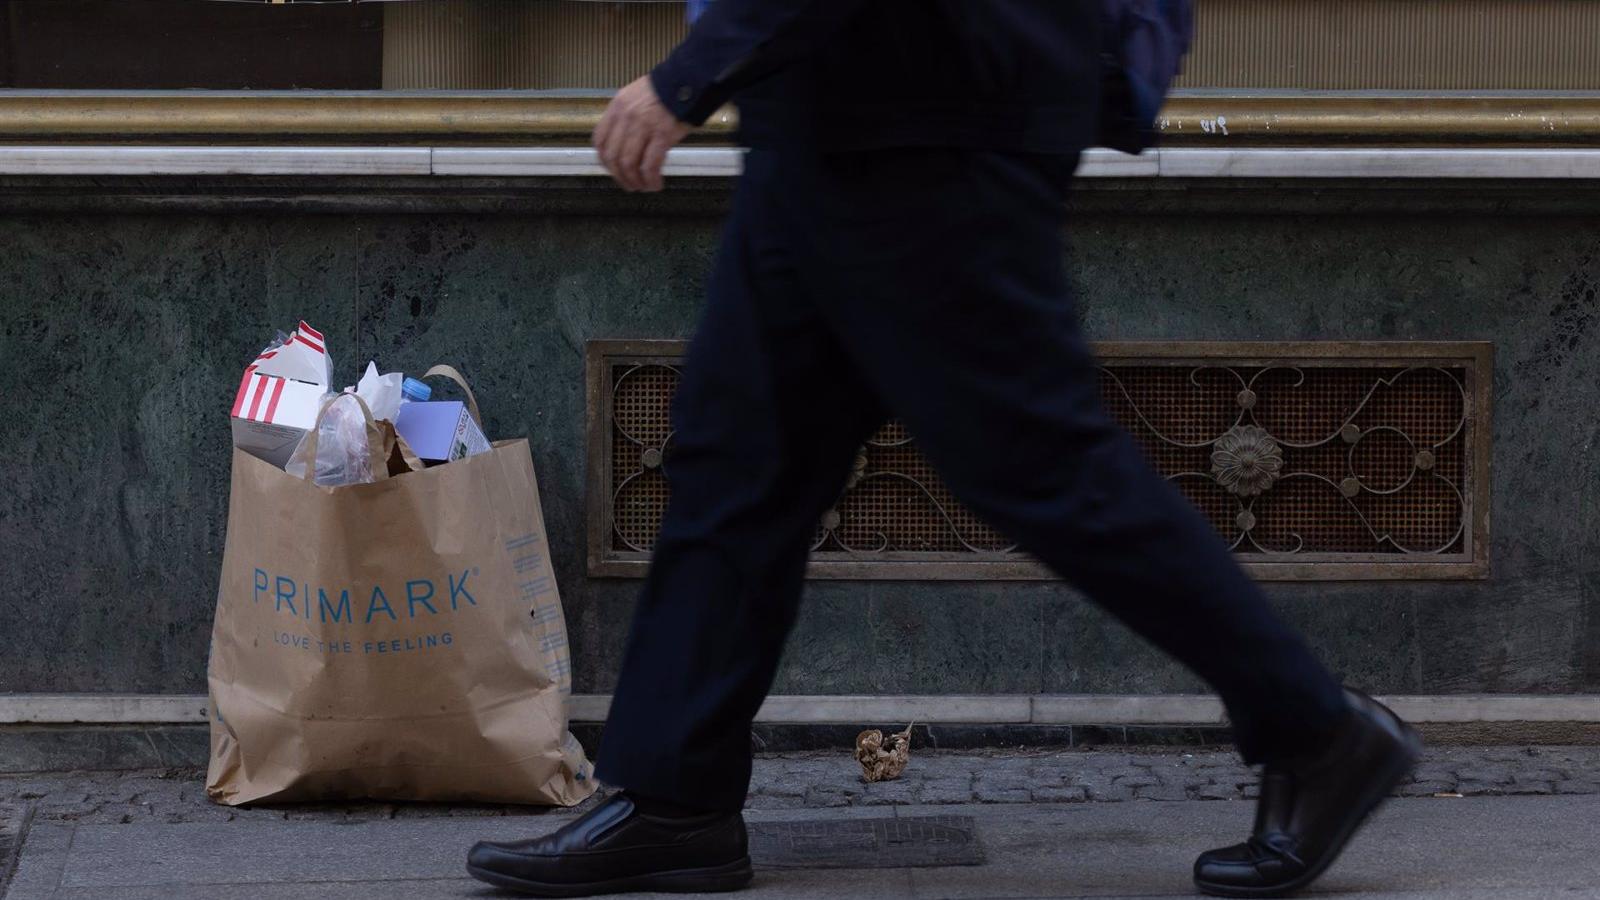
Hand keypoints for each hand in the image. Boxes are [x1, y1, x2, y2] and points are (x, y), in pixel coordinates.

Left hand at [594, 76, 691, 191]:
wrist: (688, 80)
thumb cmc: (666, 89)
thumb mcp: (636, 96)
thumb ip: (626, 117)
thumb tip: (625, 143)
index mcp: (617, 107)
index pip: (599, 140)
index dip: (604, 161)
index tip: (613, 169)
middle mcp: (626, 117)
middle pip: (613, 156)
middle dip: (620, 177)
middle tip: (630, 184)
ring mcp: (643, 126)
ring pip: (629, 164)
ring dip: (635, 181)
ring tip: (644, 186)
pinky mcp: (662, 135)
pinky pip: (650, 165)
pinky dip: (651, 179)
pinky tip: (656, 184)